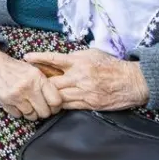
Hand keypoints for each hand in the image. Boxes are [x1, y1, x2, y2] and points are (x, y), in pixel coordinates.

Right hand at [0, 45, 62, 120]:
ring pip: (32, 116)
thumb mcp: (33, 70)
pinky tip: (17, 103)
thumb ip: (45, 84)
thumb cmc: (14, 68)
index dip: (56, 106)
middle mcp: (28, 87)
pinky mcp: (5, 101)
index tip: (53, 106)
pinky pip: (18, 115)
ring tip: (28, 104)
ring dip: (31, 113)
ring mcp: (16, 96)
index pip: (55, 101)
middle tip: (40, 107)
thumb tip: (57, 101)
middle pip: (45, 112)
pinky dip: (19, 112)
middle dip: (44, 112)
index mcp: (38, 78)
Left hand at [23, 49, 149, 111]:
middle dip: (40, 82)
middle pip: (52, 81)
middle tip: (29, 81)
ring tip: (38, 95)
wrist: (132, 81)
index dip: (38, 58)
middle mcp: (80, 76)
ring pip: (58, 96)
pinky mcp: (90, 104)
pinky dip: (60, 105)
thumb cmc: (112, 65)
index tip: (26, 58)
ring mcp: (84, 91)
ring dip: (48, 96)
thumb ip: (75, 57)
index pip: (54, 59)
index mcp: (79, 61)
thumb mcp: (93, 53)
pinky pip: (69, 106)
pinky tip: (53, 104)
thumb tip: (58, 59)